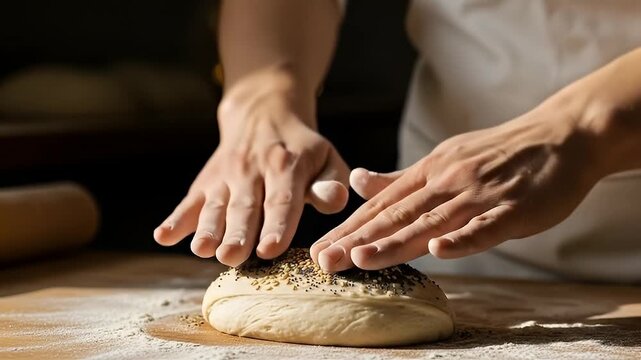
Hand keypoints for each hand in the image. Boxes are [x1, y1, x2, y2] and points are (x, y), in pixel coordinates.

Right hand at [154, 70, 348, 265]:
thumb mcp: (325, 156)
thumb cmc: (300, 147)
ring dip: (208, 229)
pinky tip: (163, 236)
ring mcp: (225, 177)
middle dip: (238, 233)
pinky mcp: (205, 182)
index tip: (271, 249)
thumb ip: (331, 182)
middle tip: (232, 256)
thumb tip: (335, 200)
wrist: (262, 111)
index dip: (277, 225)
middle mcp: (252, 170)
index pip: (282, 199)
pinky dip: (176, 220)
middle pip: (244, 207)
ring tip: (203, 250)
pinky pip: (190, 202)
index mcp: (286, 165)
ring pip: (215, 206)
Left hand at [311, 97, 602, 271]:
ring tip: (361, 258)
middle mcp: (446, 181)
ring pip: (431, 221)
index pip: (381, 206)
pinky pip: (485, 225)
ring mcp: (479, 193)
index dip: (349, 229)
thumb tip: (357, 180)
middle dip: (357, 240)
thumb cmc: (498, 154)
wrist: (559, 136)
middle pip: (396, 215)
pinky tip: (439, 250)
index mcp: (428, 173)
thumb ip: (401, 179)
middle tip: (324, 261)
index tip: (321, 250)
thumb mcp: (443, 160)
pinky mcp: (513, 207)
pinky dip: (462, 238)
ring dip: (395, 241)